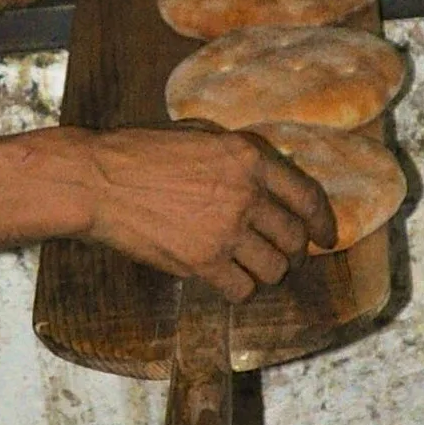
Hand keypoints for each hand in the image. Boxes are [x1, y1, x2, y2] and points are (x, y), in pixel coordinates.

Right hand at [76, 126, 336, 298]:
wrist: (97, 180)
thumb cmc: (140, 152)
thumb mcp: (199, 134)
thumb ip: (237, 157)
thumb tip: (267, 180)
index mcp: (248, 157)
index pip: (307, 196)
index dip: (323, 223)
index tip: (326, 237)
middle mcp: (246, 194)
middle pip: (294, 239)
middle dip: (294, 254)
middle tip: (282, 259)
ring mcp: (225, 230)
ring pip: (273, 270)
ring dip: (266, 274)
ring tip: (250, 270)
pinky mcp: (202, 262)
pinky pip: (242, 290)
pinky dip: (238, 290)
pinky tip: (224, 280)